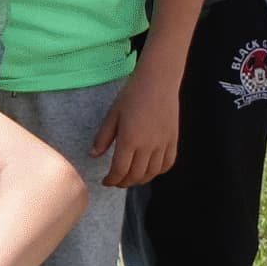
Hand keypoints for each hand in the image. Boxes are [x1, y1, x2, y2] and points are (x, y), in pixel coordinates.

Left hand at [92, 65, 179, 188]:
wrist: (157, 82)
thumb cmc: (131, 96)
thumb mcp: (112, 116)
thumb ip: (103, 138)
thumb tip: (93, 155)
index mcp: (129, 140)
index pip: (120, 170)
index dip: (112, 180)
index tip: (105, 181)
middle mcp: (148, 146)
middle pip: (136, 175)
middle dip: (124, 182)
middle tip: (116, 181)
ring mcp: (163, 144)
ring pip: (152, 173)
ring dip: (140, 180)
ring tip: (130, 178)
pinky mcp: (173, 140)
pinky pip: (167, 163)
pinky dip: (158, 171)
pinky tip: (149, 170)